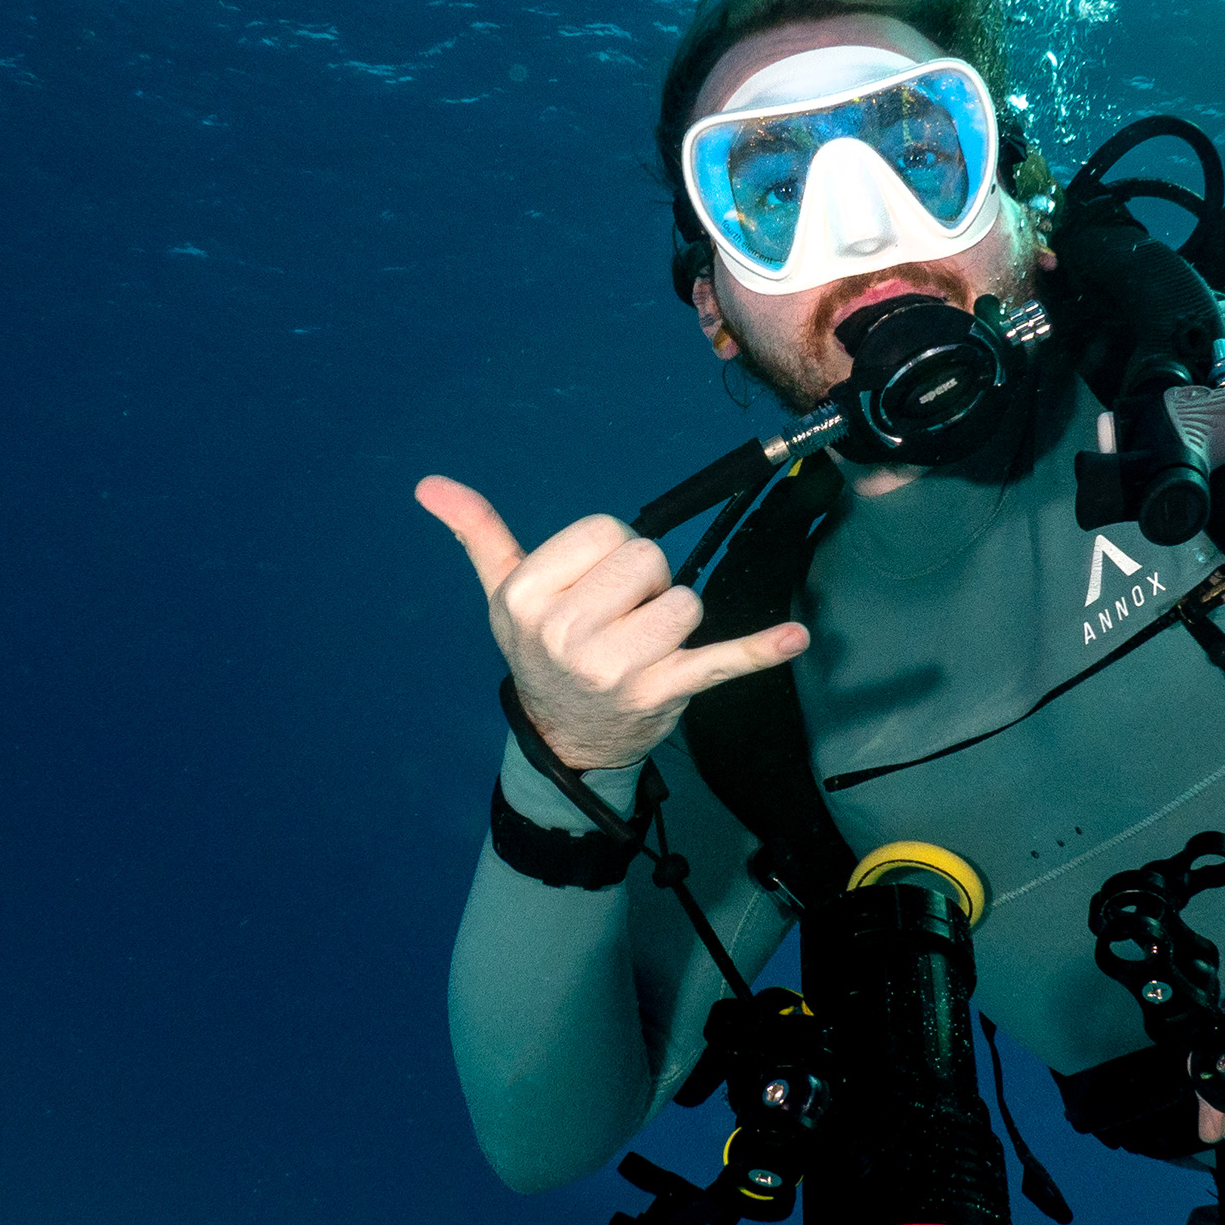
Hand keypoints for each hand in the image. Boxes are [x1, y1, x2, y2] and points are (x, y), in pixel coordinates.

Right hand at [416, 476, 808, 773]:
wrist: (564, 739)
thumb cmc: (539, 652)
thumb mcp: (503, 595)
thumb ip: (477, 534)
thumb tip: (429, 485)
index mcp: (527, 598)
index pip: (606, 531)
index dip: (611, 552)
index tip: (594, 587)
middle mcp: (566, 634)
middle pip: (648, 560)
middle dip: (646, 582)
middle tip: (619, 619)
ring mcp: (616, 668)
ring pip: (685, 601)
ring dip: (677, 619)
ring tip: (645, 646)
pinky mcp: (663, 694)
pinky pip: (721, 661)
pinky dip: (759, 650)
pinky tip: (795, 639)